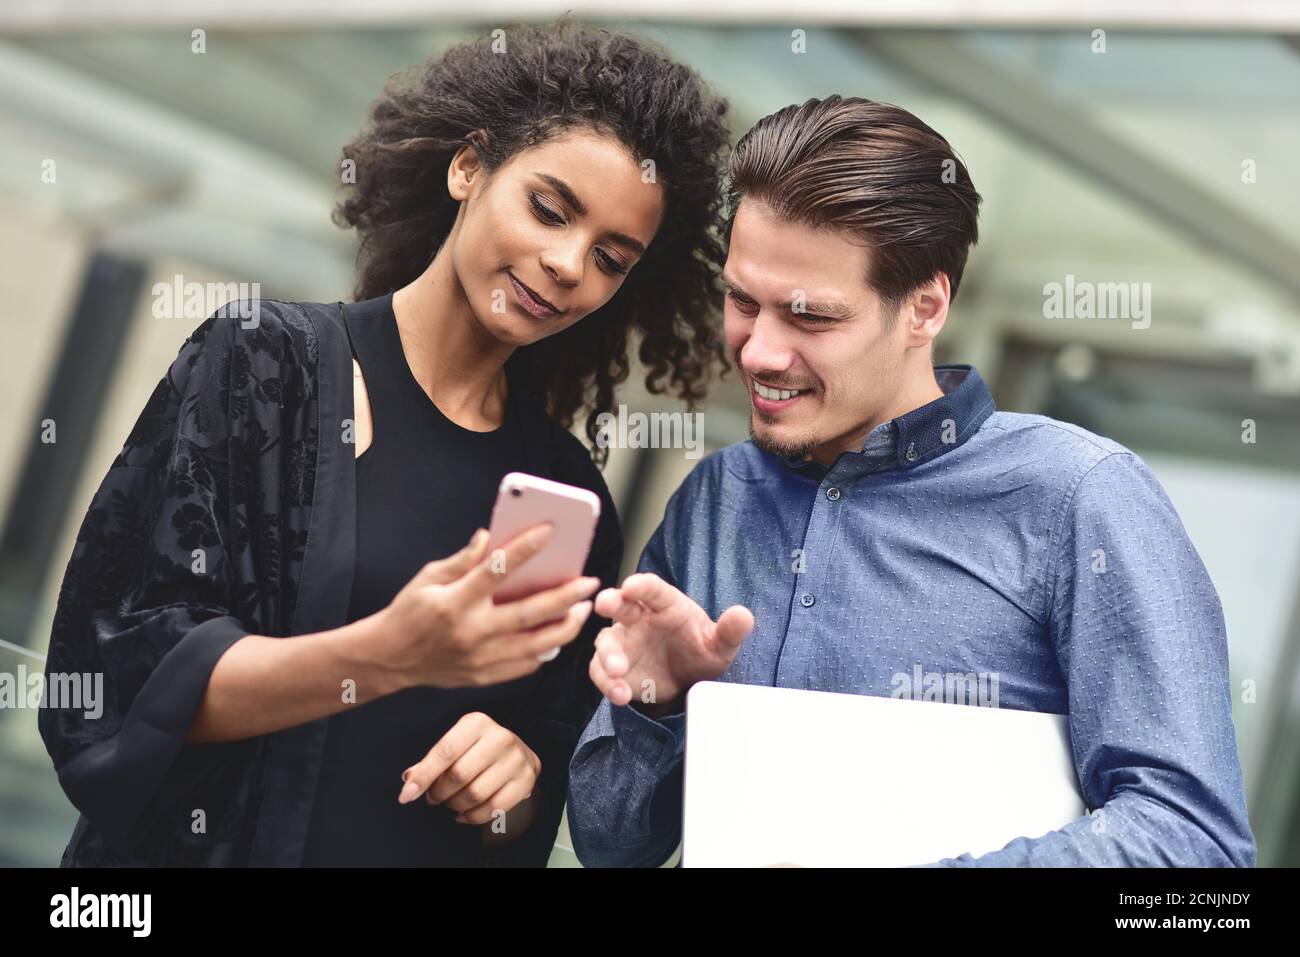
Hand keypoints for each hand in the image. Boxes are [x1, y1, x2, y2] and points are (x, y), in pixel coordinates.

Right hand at [376, 524, 599, 688]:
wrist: (388, 660)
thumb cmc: (409, 612)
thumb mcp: (427, 578)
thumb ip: (461, 560)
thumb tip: (489, 537)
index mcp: (455, 601)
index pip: (496, 570)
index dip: (525, 548)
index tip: (549, 531)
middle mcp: (471, 632)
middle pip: (529, 613)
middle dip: (565, 597)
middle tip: (589, 583)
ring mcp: (480, 659)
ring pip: (536, 646)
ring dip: (565, 627)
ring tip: (581, 610)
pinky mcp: (484, 677)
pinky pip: (525, 666)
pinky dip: (545, 650)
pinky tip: (556, 634)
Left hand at [397, 712, 539, 825]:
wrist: (516, 752)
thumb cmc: (475, 749)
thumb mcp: (454, 744)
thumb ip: (431, 761)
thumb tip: (409, 779)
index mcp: (477, 723)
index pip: (444, 752)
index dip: (423, 777)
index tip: (405, 796)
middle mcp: (500, 737)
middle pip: (459, 775)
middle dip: (439, 793)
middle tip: (433, 798)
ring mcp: (516, 759)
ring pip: (475, 794)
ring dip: (455, 806)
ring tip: (450, 803)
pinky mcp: (526, 780)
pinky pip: (493, 809)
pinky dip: (472, 817)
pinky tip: (463, 814)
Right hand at [588, 572, 753, 710]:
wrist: (688, 679)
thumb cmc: (700, 650)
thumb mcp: (719, 644)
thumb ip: (730, 631)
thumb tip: (744, 615)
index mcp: (664, 604)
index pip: (652, 589)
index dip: (641, 585)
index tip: (631, 585)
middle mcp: (638, 618)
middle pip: (620, 605)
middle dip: (611, 601)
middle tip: (605, 603)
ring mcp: (624, 642)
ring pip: (607, 642)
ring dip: (608, 654)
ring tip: (618, 670)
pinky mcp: (614, 668)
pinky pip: (602, 672)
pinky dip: (608, 683)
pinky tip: (621, 695)